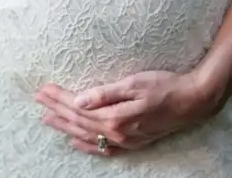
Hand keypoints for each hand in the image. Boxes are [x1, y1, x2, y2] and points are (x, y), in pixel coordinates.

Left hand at [34, 70, 218, 155]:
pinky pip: (103, 148)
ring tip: (47, 119)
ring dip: (66, 126)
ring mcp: (125, 140)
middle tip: (38, 100)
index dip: (59, 98)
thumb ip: (105, 94)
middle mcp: (117, 132)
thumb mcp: (134, 83)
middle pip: (79, 121)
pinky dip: (86, 145)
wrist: (193, 102)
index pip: (78, 106)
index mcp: (115, 116)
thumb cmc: (165, 86)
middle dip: (57, 110)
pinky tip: (75, 142)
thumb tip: (78, 100)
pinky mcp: (133, 142)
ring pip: (87, 134)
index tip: (44, 89)